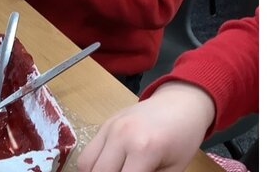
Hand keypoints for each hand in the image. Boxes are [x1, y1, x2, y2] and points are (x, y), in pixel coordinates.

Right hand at [76, 81, 214, 171]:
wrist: (180, 103)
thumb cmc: (183, 139)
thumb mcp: (175, 168)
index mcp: (143, 149)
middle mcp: (120, 137)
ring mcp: (108, 128)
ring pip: (86, 164)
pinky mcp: (103, 125)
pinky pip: (88, 151)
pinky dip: (93, 165)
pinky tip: (108, 169)